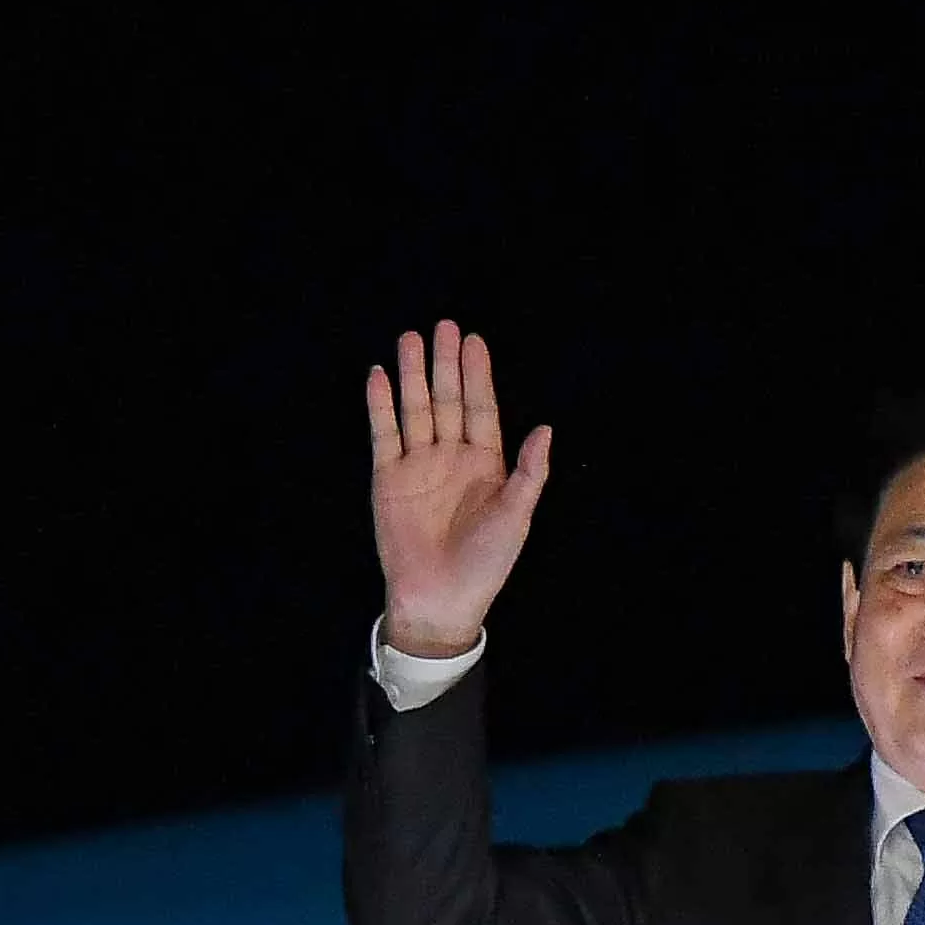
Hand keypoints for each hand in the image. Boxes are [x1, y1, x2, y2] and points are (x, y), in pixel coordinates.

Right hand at [365, 320, 553, 657]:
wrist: (441, 599)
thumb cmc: (486, 563)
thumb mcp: (517, 517)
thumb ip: (530, 473)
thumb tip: (546, 429)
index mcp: (486, 465)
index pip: (481, 409)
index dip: (477, 375)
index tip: (473, 340)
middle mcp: (451, 458)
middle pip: (448, 400)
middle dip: (445, 363)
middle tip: (443, 326)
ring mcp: (418, 465)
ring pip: (416, 409)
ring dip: (412, 375)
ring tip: (409, 339)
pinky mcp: (388, 478)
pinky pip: (384, 434)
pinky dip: (380, 406)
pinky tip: (378, 376)